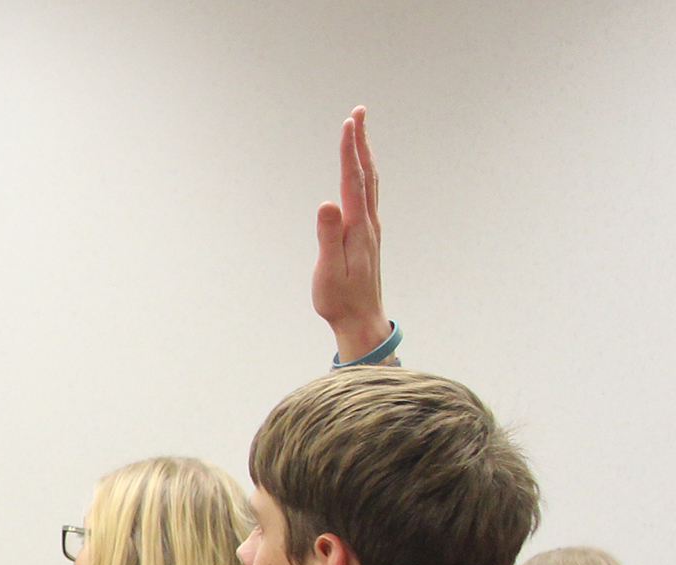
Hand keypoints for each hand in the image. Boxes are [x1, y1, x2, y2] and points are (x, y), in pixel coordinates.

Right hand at [312, 107, 389, 361]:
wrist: (362, 318)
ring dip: (364, 154)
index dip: (349, 150)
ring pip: (370, 181)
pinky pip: (368, 194)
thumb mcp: (329, 270)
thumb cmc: (340, 298)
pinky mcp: (367, 234)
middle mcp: (369, 223)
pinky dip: (364, 172)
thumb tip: (327, 203)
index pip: (353, 180)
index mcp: (358, 228)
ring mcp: (371, 228)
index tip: (348, 123)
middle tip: (358, 113)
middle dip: (360, 141)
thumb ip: (328, 235)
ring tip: (358, 132)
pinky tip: (361, 171)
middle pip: (366, 173)